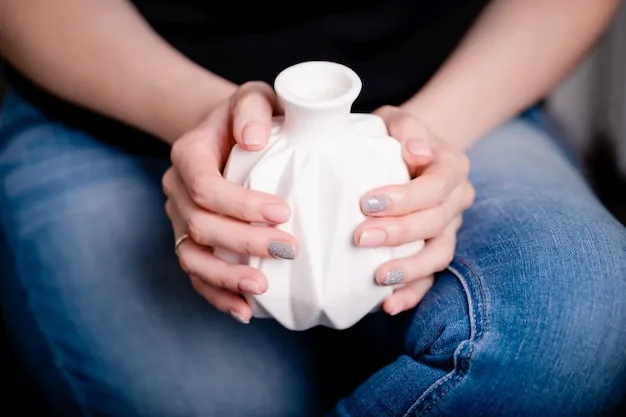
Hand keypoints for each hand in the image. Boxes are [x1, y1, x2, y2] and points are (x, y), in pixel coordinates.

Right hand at [163, 82, 295, 323]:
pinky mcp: (192, 240)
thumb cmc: (248, 117)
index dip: (240, 204)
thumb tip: (253, 139)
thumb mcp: (254, 96)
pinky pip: (196, 274)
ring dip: (226, 276)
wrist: (229, 133)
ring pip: (192, 256)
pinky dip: (217, 294)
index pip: (204, 185)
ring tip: (263, 287)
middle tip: (289, 249)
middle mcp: (177, 189)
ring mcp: (181, 219)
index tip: (283, 212)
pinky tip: (245, 310)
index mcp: (189, 154)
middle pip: (200, 224)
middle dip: (244, 241)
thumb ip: (253, 107)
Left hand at [355, 106, 474, 315]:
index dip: (405, 198)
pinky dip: (412, 293)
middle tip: (360, 238)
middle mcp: (456, 200)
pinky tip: (388, 304)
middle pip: (436, 223)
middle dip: (399, 234)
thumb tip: (417, 152)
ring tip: (378, 278)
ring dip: (410, 269)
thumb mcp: (397, 119)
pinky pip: (430, 277)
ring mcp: (448, 229)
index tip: (366, 203)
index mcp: (452, 166)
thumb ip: (406, 127)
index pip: (437, 186)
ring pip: (439, 255)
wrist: (406, 154)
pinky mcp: (434, 250)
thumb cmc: (395, 136)